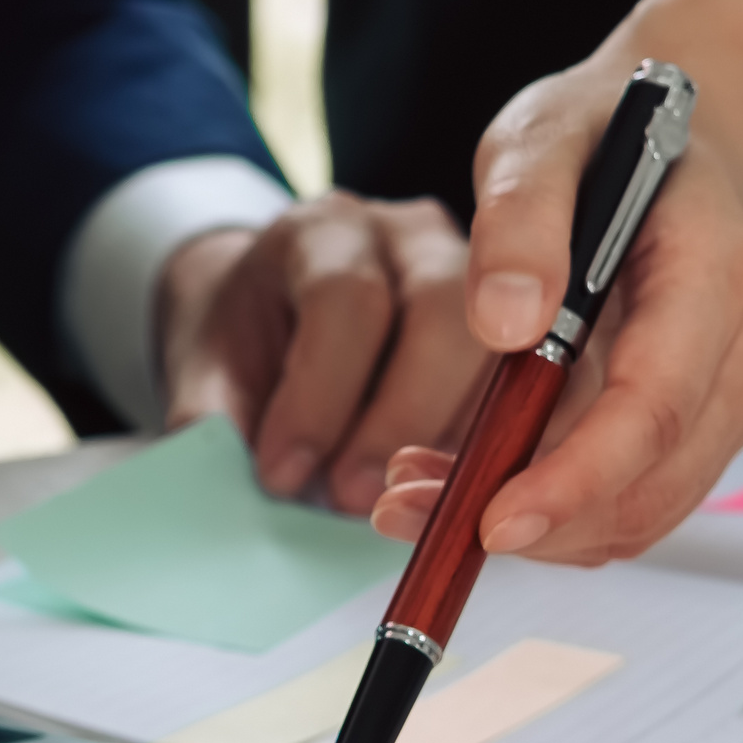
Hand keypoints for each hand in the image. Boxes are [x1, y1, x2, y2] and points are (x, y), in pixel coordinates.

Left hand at [156, 193, 491, 516]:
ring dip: (460, 448)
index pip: (345, 296)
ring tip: (399, 510)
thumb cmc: (246, 341)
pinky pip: (536, 396)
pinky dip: (498, 458)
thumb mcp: (206, 368)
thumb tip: (214, 477)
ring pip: (508, 355)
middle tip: (353, 500)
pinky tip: (449, 502)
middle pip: (445, 314)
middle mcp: (413, 240)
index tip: (284, 474)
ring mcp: (477, 284)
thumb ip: (208, 416)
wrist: (278, 315)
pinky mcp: (518, 335)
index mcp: (327, 232)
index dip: (319, 395)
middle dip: (404, 420)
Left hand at [373, 0, 742, 560]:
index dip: (576, 478)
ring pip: (645, 507)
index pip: (655, 406)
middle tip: (402, 509)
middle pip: (653, 479)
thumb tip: (505, 325)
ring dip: (537, 525)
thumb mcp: (540, 140)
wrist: (678, 127)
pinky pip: (635, 493)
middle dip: (536, 521)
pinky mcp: (705, 420)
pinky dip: (556, 507)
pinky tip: (469, 471)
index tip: (491, 520)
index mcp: (716, 273)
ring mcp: (734, 392)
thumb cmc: (604, 132)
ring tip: (417, 489)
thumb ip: (521, 222)